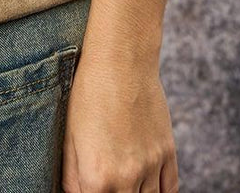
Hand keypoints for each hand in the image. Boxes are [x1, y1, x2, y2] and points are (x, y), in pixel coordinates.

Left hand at [61, 50, 179, 192]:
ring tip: (126, 185)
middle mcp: (126, 179)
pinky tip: (149, 191)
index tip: (90, 187)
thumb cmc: (88, 93)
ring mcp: (151, 167)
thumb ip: (72, 177)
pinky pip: (170, 190)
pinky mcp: (167, 153)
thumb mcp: (69, 136)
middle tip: (108, 183)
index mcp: (96, 178)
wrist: (121, 60)